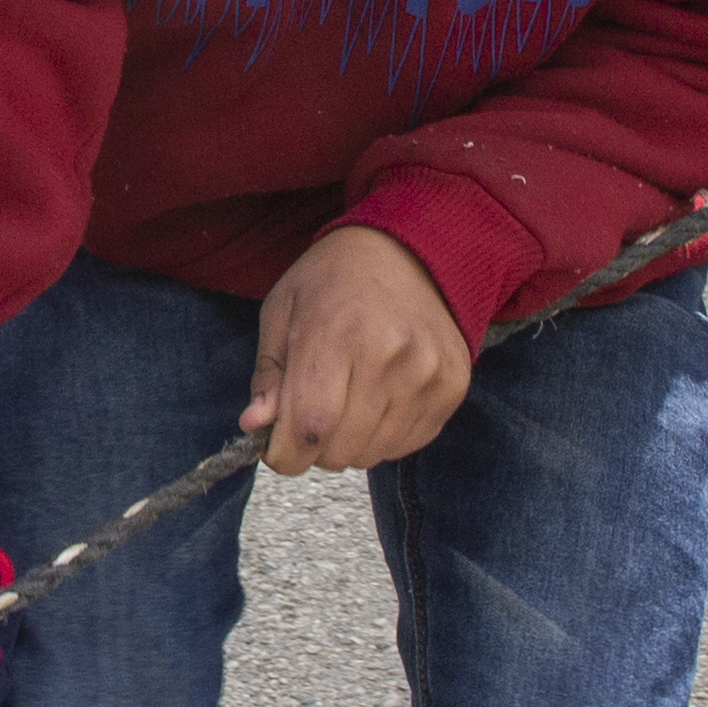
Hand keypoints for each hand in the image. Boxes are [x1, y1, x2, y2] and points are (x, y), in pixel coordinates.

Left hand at [241, 224, 471, 475]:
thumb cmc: (333, 281)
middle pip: (340, 449)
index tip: (277, 451)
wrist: (408, 251)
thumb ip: (268, 376)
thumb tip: (255, 426)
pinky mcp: (452, 385)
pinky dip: (383, 438)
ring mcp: (428, 372)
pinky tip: (377, 401)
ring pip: (373, 455)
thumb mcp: (282, 312)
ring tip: (346, 404)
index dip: (286, 454)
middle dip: (313, 449)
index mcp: (336, 332)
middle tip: (311, 417)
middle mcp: (389, 354)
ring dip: (349, 445)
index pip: (310, 427)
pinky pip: (407, 445)